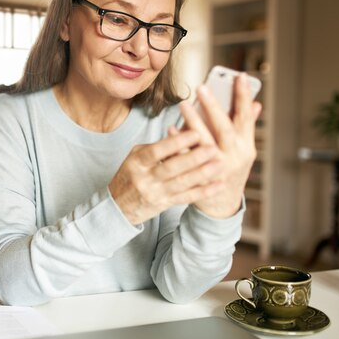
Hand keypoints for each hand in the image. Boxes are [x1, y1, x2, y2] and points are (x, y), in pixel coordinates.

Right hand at [108, 129, 224, 224]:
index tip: (194, 133)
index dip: (175, 143)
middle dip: (193, 158)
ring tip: (220, 163)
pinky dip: (203, 191)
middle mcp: (146, 178)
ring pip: (181, 183)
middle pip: (171, 168)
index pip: (157, 151)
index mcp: (137, 162)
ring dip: (202, 174)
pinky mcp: (164, 204)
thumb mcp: (135, 157)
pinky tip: (218, 184)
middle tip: (212, 148)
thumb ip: (156, 147)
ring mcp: (155, 193)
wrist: (118, 206)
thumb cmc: (130, 175)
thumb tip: (180, 133)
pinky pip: (186, 198)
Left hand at [179, 73, 261, 217]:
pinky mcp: (199, 177)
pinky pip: (187, 158)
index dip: (244, 97)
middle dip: (214, 107)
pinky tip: (171, 129)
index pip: (245, 118)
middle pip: (224, 128)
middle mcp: (233, 157)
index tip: (240, 76)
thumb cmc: (231, 169)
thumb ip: (246, 127)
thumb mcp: (243, 149)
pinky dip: (179, 144)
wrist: (221, 205)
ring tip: (184, 104)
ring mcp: (216, 169)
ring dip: (194, 123)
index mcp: (246, 147)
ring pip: (205, 143)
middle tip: (203, 87)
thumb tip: (256, 104)